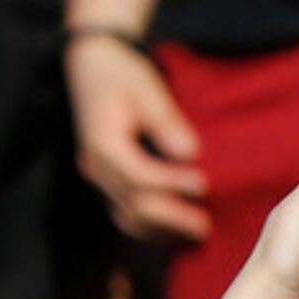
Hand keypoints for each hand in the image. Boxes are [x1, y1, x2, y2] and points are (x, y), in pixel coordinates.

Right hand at [67, 35, 211, 244]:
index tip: (203, 184)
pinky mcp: (108, 177)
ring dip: (160, 226)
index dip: (172, 182)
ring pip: (126, 212)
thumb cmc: (123, 74)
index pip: (139, 175)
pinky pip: (124, 208)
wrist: (93, 66)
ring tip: (196, 232)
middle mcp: (96, 166)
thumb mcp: (147, 89)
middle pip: (132, 201)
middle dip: (170, 216)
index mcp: (103, 143)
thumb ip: (166, 122)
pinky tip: (173, 228)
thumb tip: (190, 153)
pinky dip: (148, 221)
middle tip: (205, 226)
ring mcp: (99, 175)